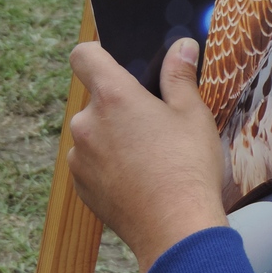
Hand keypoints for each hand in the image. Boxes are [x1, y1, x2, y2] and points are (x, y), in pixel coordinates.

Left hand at [68, 38, 227, 272]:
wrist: (175, 226)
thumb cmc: (187, 164)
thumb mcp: (192, 113)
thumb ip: (180, 76)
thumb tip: (181, 46)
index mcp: (114, 96)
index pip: (84, 56)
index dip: (98, 52)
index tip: (117, 60)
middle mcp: (87, 123)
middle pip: (96, 98)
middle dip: (121, 103)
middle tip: (155, 119)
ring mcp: (80, 157)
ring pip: (95, 132)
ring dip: (114, 135)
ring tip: (150, 153)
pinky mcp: (81, 185)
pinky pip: (92, 161)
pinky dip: (110, 162)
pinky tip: (141, 175)